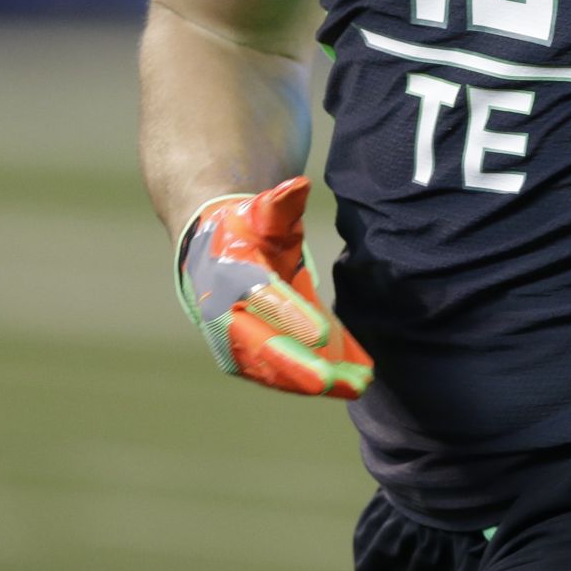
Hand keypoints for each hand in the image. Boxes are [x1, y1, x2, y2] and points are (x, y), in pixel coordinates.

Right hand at [176, 176, 373, 397]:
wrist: (212, 256)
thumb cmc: (244, 230)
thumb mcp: (259, 212)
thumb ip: (279, 203)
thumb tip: (298, 185)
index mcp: (229, 277)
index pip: (262, 300)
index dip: (291, 316)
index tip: (322, 332)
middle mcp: (227, 318)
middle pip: (263, 348)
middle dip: (298, 367)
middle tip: (332, 380)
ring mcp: (236, 344)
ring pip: (276, 370)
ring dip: (315, 381)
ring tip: (358, 384)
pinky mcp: (251, 360)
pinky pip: (286, 374)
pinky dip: (317, 380)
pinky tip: (354, 382)